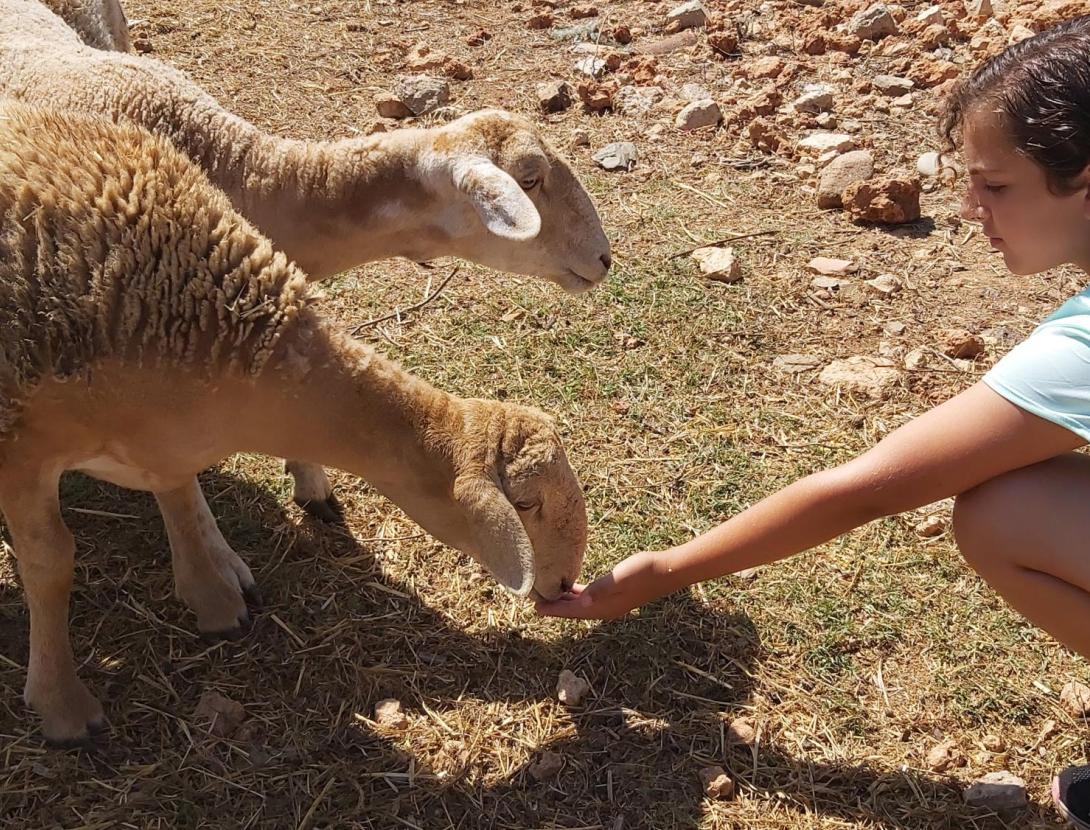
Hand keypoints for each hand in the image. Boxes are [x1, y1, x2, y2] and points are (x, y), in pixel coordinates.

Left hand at [534, 550, 668, 619]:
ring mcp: (611, 604)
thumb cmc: (643, 571)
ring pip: (581, 606)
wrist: (666, 571)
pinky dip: (577, 596)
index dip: (554, 609)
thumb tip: (582, 600)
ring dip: (565, 603)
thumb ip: (600, 588)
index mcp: (604, 607)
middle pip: (574, 611)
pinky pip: (590, 599)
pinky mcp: (615, 596)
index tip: (535, 608)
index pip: (573, 611)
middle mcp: (605, 609)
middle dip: (556, 607)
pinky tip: (571, 590)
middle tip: (535, 603)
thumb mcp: (620, 577)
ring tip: (548, 597)